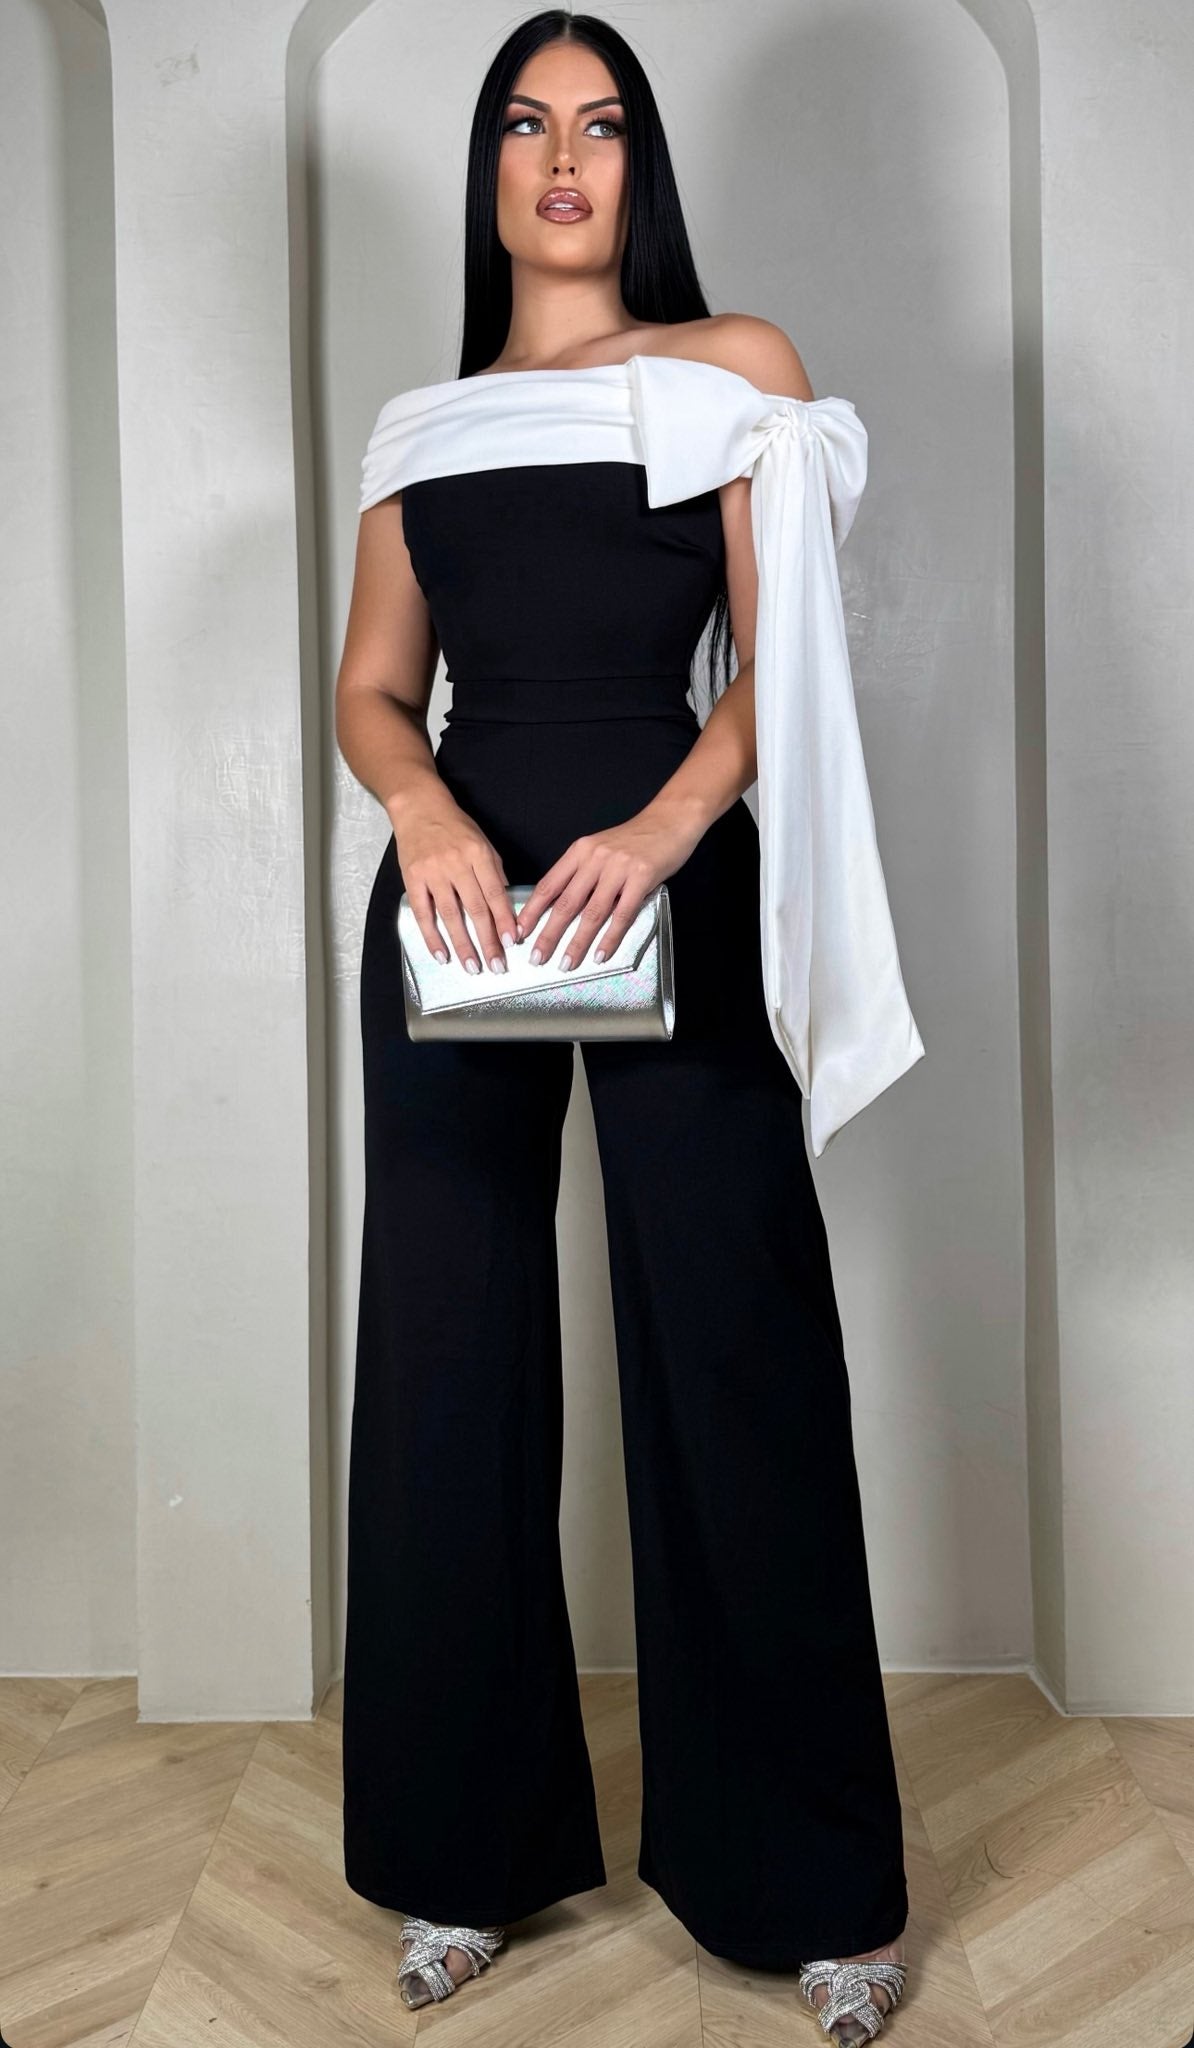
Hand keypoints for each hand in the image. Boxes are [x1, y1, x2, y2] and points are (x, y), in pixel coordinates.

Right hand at [392, 792, 517, 975]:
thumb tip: (504, 903)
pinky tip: (442, 954)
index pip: (495, 893)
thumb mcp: (482, 841)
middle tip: (496, 965)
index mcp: (479, 854)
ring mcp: (433, 872)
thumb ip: (494, 871)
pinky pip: (423, 913)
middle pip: (476, 909)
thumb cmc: (454, 826)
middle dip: (488, 941)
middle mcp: (456, 864)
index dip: (504, 920)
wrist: (418, 807)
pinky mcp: (412, 879)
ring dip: (462, 944)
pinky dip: (432, 936)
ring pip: (450, 915)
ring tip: (473, 967)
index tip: (511, 942)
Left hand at [515, 804, 702, 970]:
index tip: (520, 931)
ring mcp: (619, 868)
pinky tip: (601, 954)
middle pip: (565, 903)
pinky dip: (610, 938)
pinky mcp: (642, 877)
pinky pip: (622, 914)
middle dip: (548, 934)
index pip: (549, 885)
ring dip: (577, 942)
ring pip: (592, 913)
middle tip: (537, 957)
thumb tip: (563, 907)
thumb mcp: (600, 849)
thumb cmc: (635, 838)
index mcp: (580, 851)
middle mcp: (595, 858)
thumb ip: (582, 873)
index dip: (532, 911)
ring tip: (566, 963)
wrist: (670, 820)